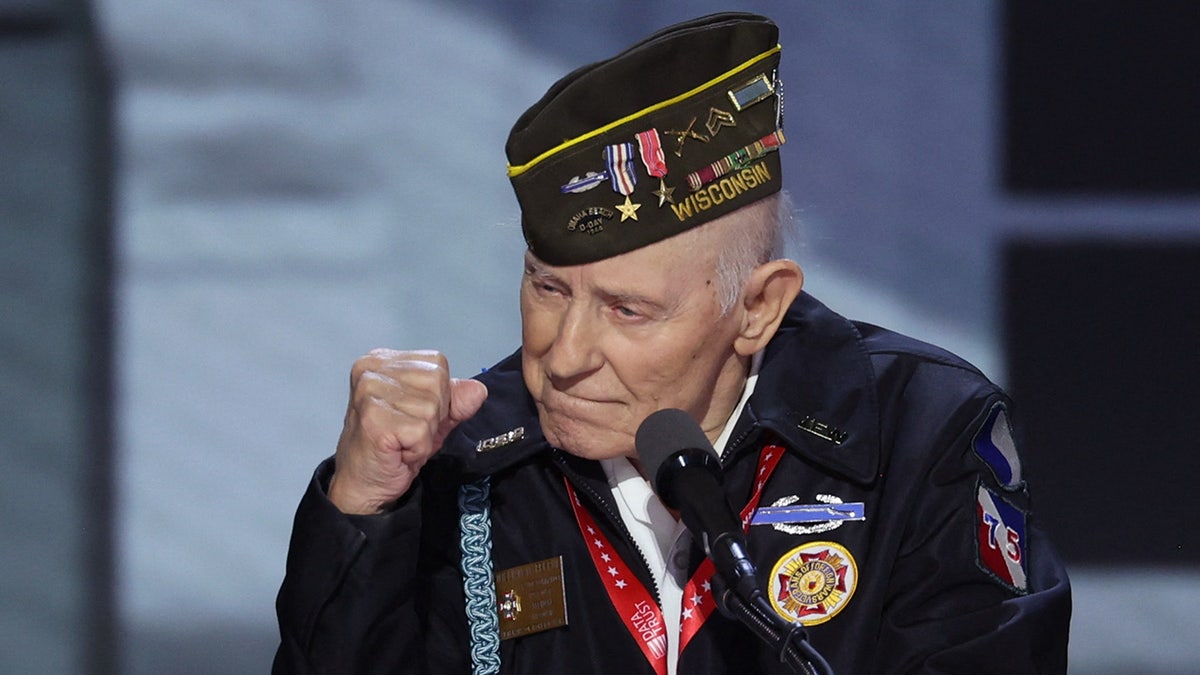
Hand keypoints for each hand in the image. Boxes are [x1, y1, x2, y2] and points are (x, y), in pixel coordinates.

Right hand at [327, 349, 487, 513]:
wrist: (364, 484)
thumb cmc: (393, 447)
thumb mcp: (433, 417)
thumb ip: (456, 400)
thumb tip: (477, 390)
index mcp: (382, 359)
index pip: (437, 364)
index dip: (438, 396)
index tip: (413, 414)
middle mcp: (371, 369)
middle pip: (437, 383)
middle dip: (432, 417)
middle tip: (406, 432)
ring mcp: (370, 391)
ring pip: (431, 409)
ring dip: (424, 436)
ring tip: (401, 442)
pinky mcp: (373, 417)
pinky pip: (421, 431)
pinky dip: (417, 449)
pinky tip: (398, 451)